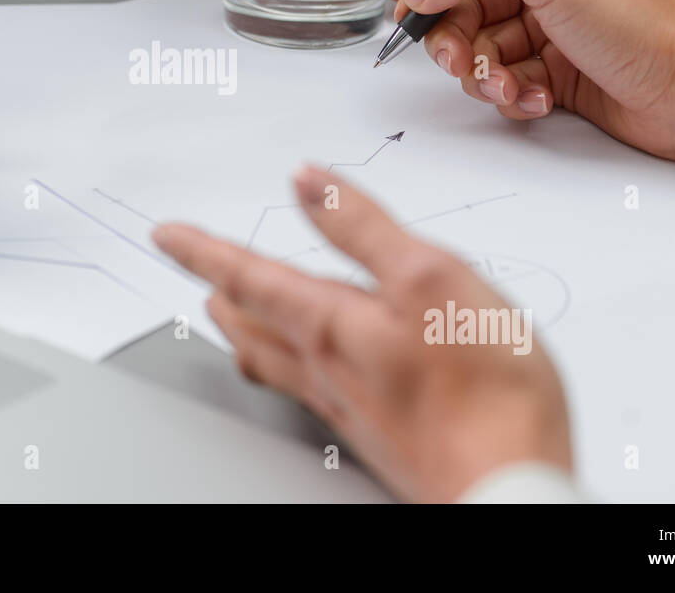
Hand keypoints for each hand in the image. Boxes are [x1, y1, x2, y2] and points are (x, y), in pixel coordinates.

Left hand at [153, 166, 571, 501]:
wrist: (507, 491)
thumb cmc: (482, 392)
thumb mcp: (427, 278)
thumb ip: (362, 227)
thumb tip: (308, 183)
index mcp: (331, 324)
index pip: (248, 276)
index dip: (203, 250)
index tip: (166, 235)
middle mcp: (327, 369)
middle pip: (253, 326)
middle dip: (221, 296)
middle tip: (198, 277)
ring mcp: (350, 407)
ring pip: (276, 362)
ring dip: (247, 333)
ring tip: (234, 318)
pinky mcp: (379, 435)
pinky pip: (310, 390)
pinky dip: (289, 366)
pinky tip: (310, 373)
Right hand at [398, 0, 674, 164]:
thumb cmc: (638, 23)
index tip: (422, 6)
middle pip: (458, 0)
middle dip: (455, 37)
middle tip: (461, 59)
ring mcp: (543, 22)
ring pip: (475, 46)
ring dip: (484, 73)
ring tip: (509, 86)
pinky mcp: (548, 67)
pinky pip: (500, 78)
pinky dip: (511, 93)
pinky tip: (538, 97)